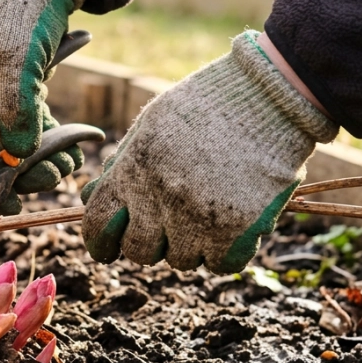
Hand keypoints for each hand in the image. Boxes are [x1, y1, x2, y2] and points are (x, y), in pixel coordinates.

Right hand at [0, 0, 86, 212]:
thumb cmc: (16, 10)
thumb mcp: (14, 62)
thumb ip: (13, 112)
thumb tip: (17, 158)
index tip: (7, 199)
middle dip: (18, 171)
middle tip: (49, 179)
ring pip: (9, 142)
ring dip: (38, 159)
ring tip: (66, 165)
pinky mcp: (16, 88)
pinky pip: (26, 126)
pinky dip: (46, 140)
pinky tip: (70, 151)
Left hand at [80, 31, 338, 272]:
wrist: (268, 98)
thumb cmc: (207, 105)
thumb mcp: (152, 124)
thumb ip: (123, 163)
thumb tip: (93, 195)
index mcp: (133, 170)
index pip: (99, 223)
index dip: (99, 242)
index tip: (107, 250)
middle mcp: (159, 199)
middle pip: (139, 252)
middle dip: (149, 244)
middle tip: (167, 229)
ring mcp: (197, 218)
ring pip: (182, 260)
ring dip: (191, 245)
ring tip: (207, 213)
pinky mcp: (235, 231)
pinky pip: (221, 264)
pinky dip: (226, 252)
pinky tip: (232, 227)